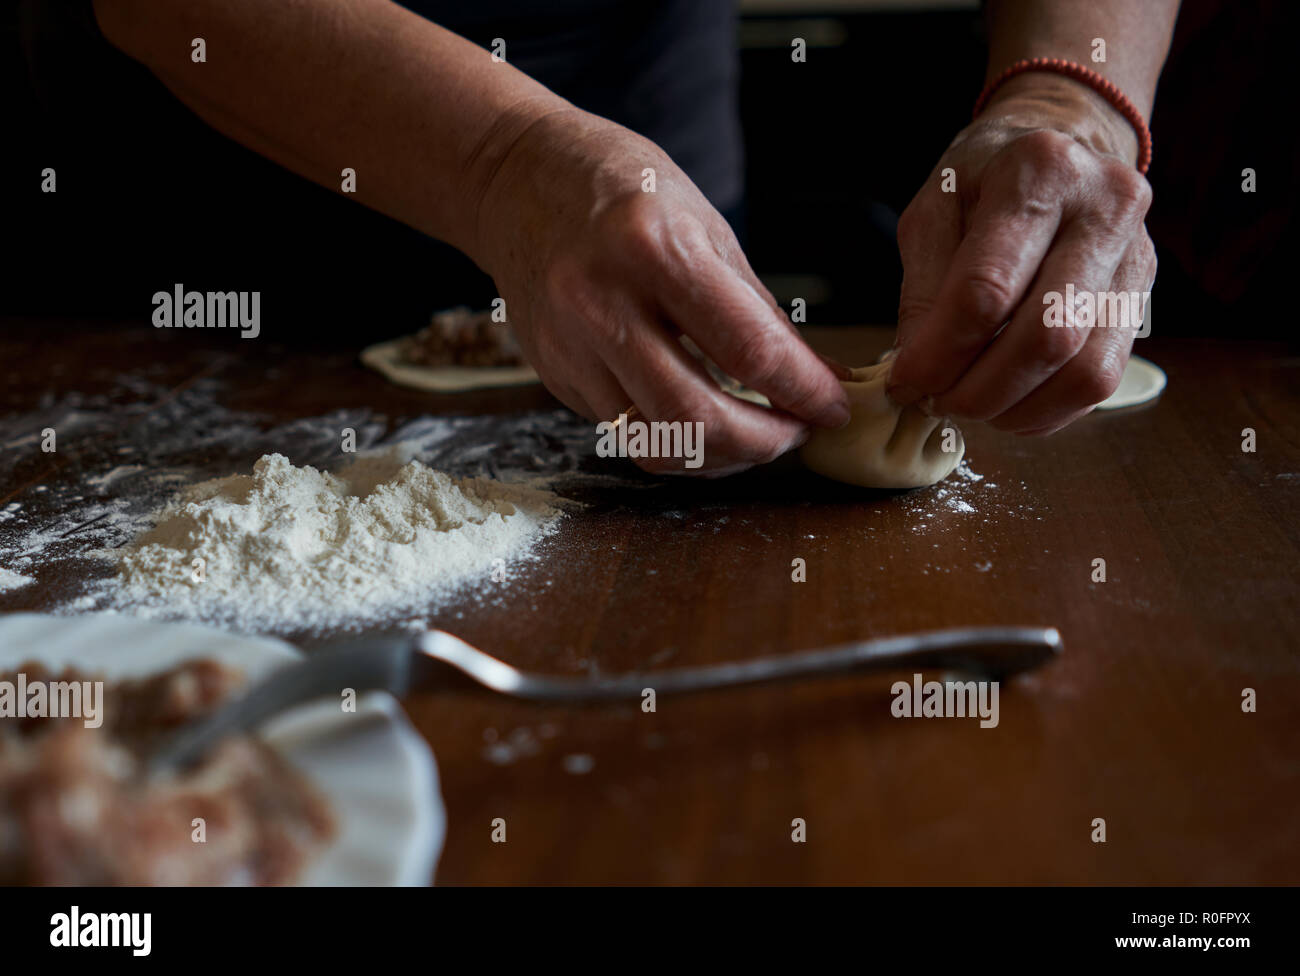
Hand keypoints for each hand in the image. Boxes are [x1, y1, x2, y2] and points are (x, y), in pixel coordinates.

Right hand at [468, 107, 849, 475]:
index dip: (803, 390)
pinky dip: (677, 443)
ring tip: (755, 438)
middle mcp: (602, 304)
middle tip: (796, 433)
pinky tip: (704, 425)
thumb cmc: (621, 188)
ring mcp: (570, 347)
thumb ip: (757, 309)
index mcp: (653, 249)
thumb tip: (817, 376)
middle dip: (763, 443)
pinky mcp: (555, 375)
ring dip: (720, 457)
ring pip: (656, 444)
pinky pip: (626, 434)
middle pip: (696, 417)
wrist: (515, 180)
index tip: (833, 406)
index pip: (747, 348)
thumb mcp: (704, 223)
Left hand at [888, 74, 1156, 434]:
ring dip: (1016, 408)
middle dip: (980, 390)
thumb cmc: (984, 180)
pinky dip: (1046, 409)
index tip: (906, 383)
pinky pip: (1102, 381)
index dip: (940, 353)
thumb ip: (923, 288)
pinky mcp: (1144, 298)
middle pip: (1047, 336)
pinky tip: (1007, 401)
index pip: (988, 289)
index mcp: (1040, 171)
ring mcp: (1137, 256)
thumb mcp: (933, 211)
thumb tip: (917, 372)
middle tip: (936, 402)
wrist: (1062, 141)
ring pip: (1085, 370)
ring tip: (969, 404)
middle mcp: (1106, 208)